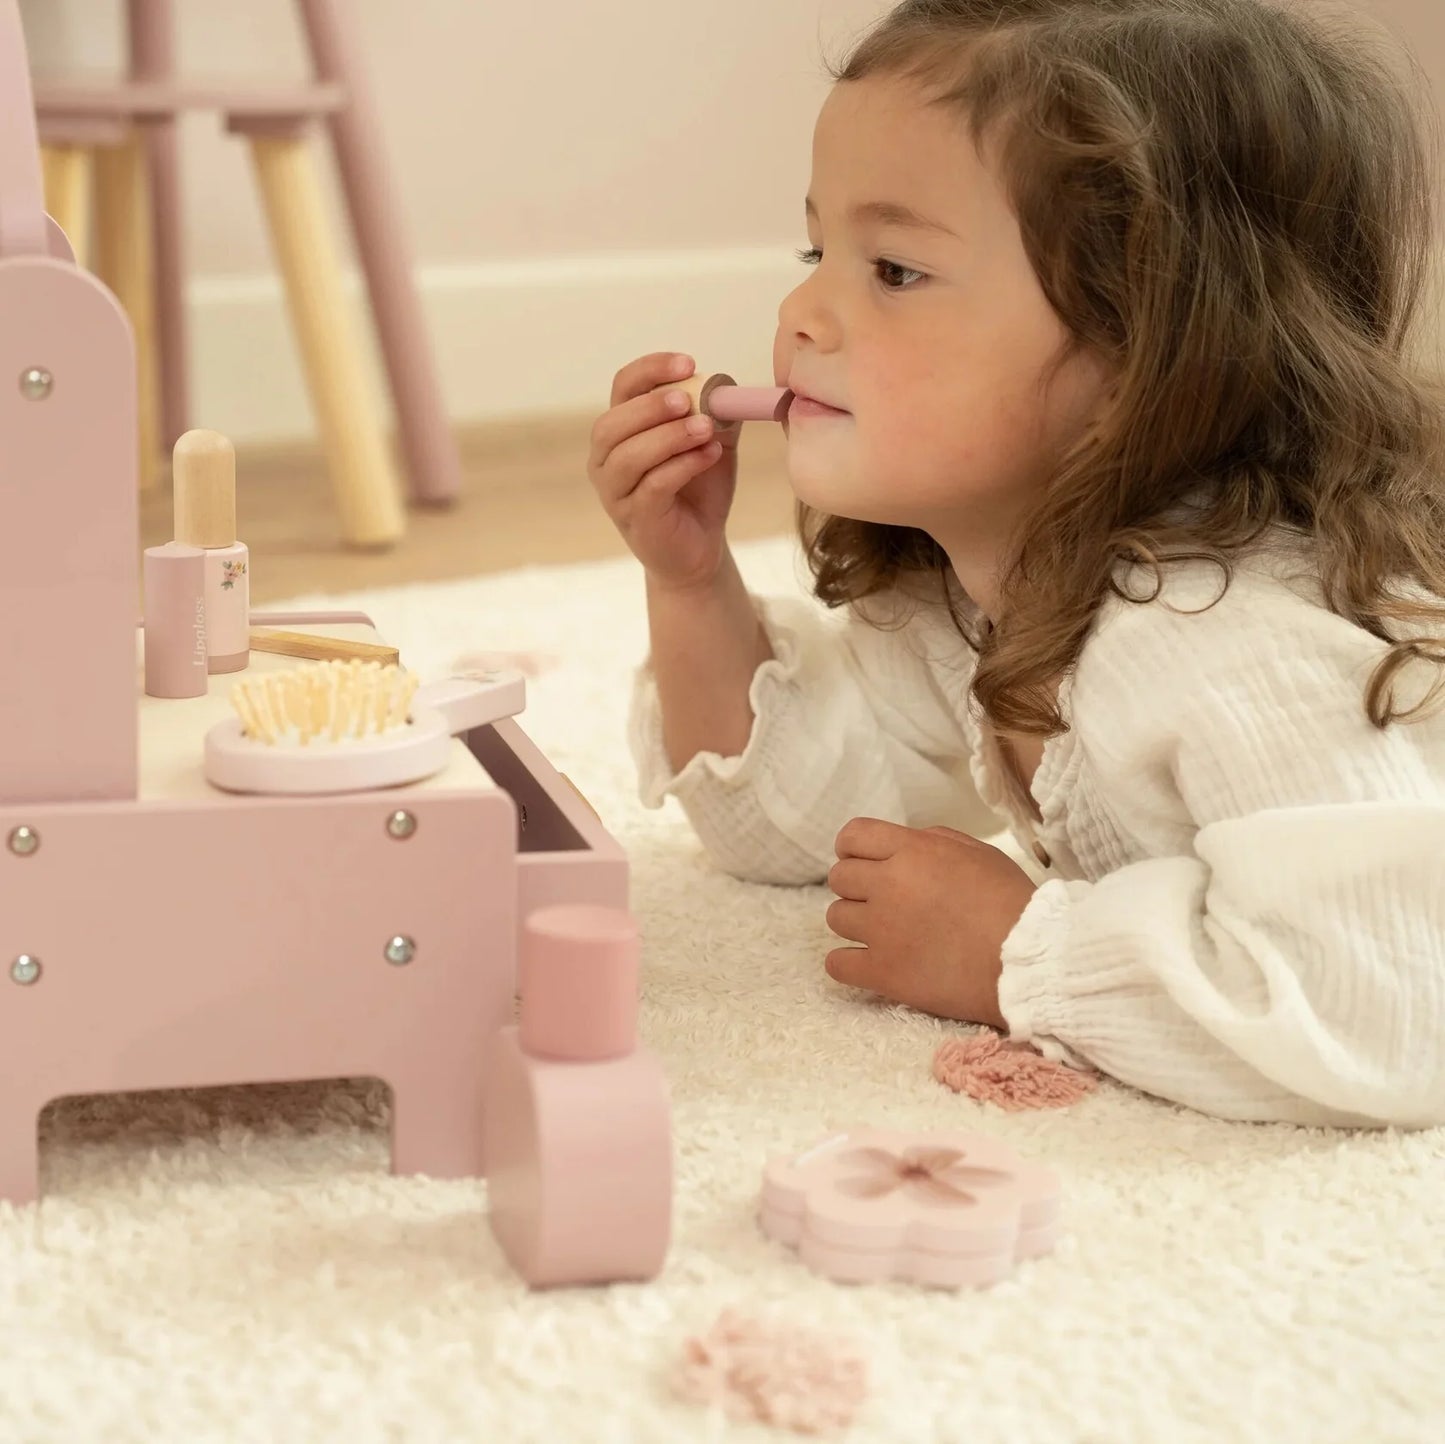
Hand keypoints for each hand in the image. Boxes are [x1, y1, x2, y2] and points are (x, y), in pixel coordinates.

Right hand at [588, 352, 741, 592]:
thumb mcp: (712, 442)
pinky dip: (682, 466)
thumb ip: (718, 412)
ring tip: (706, 430)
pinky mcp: (634, 518)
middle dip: (652, 406)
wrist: (701, 547)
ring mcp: (615, 492)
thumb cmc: (699, 491)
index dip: (651, 370)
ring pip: (629, 455)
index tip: (688, 363)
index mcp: (622, 430)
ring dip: (669, 436)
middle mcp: (607, 459)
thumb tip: (728, 384)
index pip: (623, 387)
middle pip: (613, 422)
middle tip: (689, 399)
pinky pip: (652, 486)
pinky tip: (708, 455)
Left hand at [823, 818, 1037, 1027]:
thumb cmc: (1013, 904)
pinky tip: (869, 964)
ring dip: (855, 923)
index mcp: (912, 851)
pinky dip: (847, 964)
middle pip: (840, 877)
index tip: (866, 863)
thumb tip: (904, 845)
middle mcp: (888, 885)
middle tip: (884, 902)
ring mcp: (881, 930)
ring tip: (885, 934)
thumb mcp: (979, 853)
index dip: (853, 849)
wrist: (1029, 961)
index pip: (852, 836)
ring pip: (835, 917)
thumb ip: (934, 842)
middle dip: (857, 886)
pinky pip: (836, 964)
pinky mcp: (883, 973)